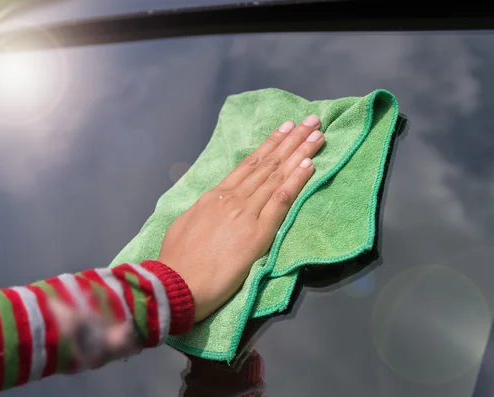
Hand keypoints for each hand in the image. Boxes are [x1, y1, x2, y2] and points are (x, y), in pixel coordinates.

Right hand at [158, 115, 324, 321]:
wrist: (177, 284)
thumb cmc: (176, 261)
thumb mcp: (185, 225)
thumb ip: (203, 210)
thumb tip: (211, 203)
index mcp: (214, 196)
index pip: (248, 165)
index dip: (269, 145)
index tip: (284, 128)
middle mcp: (232, 198)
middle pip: (268, 164)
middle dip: (291, 140)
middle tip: (311, 120)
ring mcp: (246, 212)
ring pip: (278, 176)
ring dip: (300, 153)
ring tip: (317, 134)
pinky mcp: (259, 232)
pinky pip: (282, 200)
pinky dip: (296, 180)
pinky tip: (310, 165)